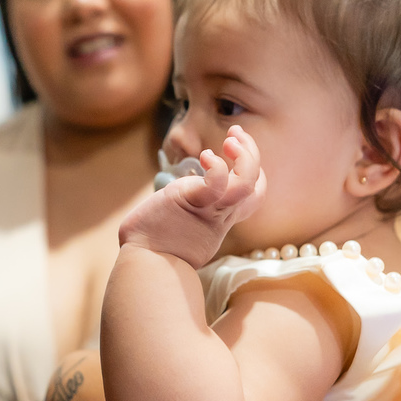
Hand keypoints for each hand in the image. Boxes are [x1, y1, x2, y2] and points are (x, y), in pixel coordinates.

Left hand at [118, 126, 264, 268]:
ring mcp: (211, 211)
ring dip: (247, 156)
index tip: (235, 151)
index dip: (254, 173)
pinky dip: (217, 168)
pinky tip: (206, 156)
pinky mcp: (195, 205)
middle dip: (252, 154)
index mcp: (219, 219)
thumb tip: (173, 201)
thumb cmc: (153, 249)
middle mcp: (221, 215)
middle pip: (255, 185)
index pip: (253, 195)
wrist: (145, 266)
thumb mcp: (180, 227)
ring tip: (232, 138)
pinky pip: (218, 184)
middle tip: (235, 133)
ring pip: (246, 183)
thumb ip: (186, 212)